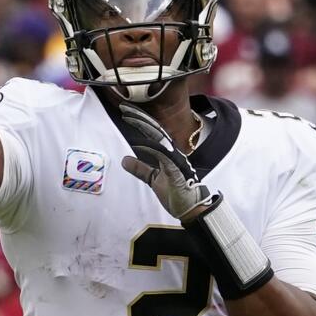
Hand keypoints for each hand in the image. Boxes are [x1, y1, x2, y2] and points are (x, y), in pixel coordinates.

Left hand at [117, 105, 213, 219]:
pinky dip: (150, 146)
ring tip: (129, 116)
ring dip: (143, 125)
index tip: (126, 111)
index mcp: (167, 153)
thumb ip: (140, 169)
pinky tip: (138, 142)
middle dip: (139, 117)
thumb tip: (124, 160)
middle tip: (124, 106)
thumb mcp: (153, 180)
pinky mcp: (175, 168)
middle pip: (154, 129)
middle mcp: (172, 152)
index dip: (140, 121)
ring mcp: (174, 158)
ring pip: (158, 136)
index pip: (152, 132)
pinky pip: (161, 154)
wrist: (191, 209)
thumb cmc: (176, 194)